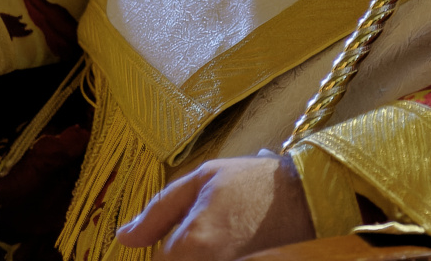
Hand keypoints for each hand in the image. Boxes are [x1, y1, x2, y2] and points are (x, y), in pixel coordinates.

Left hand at [115, 152, 314, 258]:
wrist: (308, 195)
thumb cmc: (253, 183)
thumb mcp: (204, 178)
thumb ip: (159, 209)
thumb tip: (123, 237)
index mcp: (192, 243)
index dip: (169, 246)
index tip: (187, 231)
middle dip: (187, 252)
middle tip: (212, 231)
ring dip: (205, 253)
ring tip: (228, 235)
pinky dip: (222, 256)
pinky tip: (239, 245)